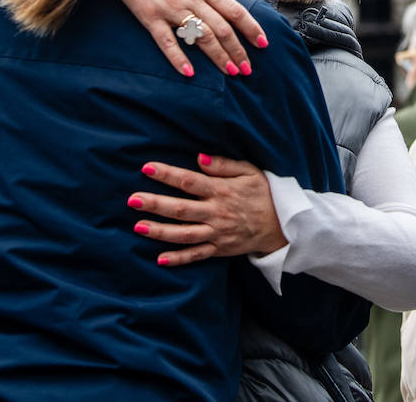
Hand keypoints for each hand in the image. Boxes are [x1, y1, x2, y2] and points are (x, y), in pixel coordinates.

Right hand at [93, 0, 267, 76]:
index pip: (236, 11)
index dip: (252, 29)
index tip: (263, 44)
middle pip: (222, 29)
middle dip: (238, 51)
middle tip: (247, 69)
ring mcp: (171, 8)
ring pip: (201, 37)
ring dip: (218, 57)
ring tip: (230, 72)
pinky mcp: (150, 17)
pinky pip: (167, 42)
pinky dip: (179, 58)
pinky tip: (189, 73)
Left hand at [129, 155, 286, 265]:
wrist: (283, 224)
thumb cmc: (263, 193)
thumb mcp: (249, 171)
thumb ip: (224, 164)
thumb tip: (199, 157)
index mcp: (222, 191)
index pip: (189, 181)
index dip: (168, 174)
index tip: (147, 168)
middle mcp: (217, 213)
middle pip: (181, 209)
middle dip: (155, 204)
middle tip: (132, 199)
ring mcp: (217, 233)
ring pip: (184, 234)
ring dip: (160, 231)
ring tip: (138, 226)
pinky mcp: (220, 249)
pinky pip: (197, 255)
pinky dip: (179, 259)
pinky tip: (159, 258)